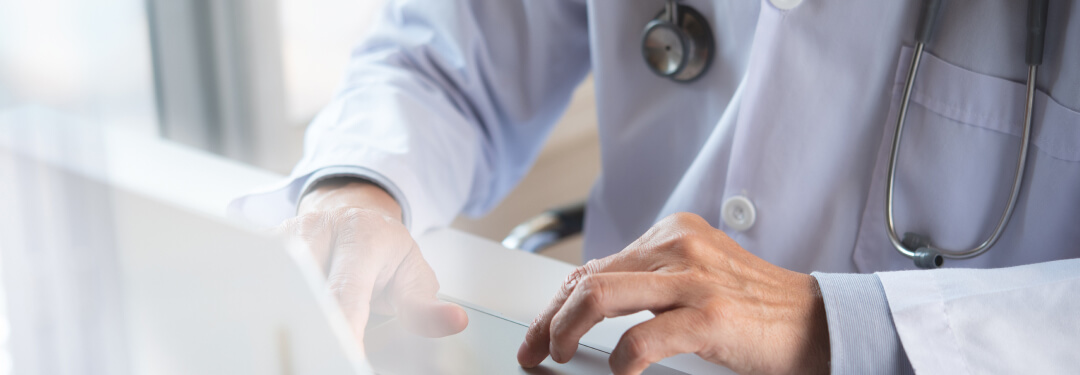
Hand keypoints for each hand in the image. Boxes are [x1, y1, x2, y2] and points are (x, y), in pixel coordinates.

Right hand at [277, 179, 466, 348]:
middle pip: (304, 285)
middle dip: (310, 324)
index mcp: (362, 235)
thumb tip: (454, 321)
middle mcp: (320, 228)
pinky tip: (280, 322)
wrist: (354, 214)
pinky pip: (260, 278)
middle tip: (321, 354)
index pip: (346, 291)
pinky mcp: (262, 245)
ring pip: (276, 281)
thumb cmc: (385, 250)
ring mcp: (286, 234)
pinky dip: (270, 304)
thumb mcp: (414, 274)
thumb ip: (426, 306)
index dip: (343, 327)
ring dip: (288, 314)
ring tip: (302, 340)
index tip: (346, 354)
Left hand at [516, 213, 828, 374]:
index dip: (556, 302)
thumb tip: (586, 305)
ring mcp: (694, 279)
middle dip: (548, 319)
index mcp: (671, 234)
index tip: (539, 331)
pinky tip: (620, 371)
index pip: (593, 265)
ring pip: (599, 296)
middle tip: (536, 350)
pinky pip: (642, 338)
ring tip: (560, 355)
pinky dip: (621, 360)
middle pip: (586, 279)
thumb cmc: (755, 306)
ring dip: (565, 331)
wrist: (816, 322)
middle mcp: (677, 247)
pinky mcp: (711, 316)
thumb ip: (648, 282)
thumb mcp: (695, 277)